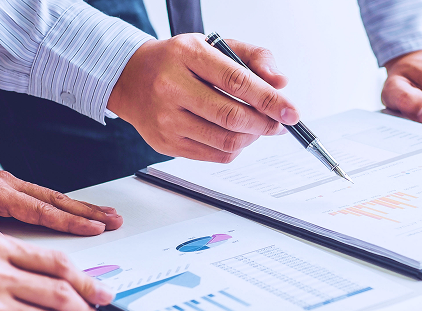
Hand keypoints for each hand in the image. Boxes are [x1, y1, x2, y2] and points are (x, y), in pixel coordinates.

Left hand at [0, 171, 121, 240]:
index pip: (38, 209)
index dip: (68, 220)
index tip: (92, 228)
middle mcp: (5, 183)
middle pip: (54, 200)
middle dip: (86, 211)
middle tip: (113, 219)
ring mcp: (10, 184)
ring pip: (53, 197)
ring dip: (82, 207)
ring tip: (108, 216)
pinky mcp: (10, 189)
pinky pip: (45, 198)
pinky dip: (67, 206)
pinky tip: (82, 212)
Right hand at [109, 34, 296, 162]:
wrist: (130, 78)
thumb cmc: (178, 61)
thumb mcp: (214, 44)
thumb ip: (253, 57)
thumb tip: (280, 84)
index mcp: (188, 55)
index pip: (237, 81)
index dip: (270, 100)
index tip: (291, 112)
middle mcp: (172, 87)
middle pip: (232, 116)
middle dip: (265, 124)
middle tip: (278, 123)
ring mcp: (166, 119)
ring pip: (225, 140)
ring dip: (252, 138)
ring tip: (257, 128)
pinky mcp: (165, 143)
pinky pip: (214, 155)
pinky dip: (235, 148)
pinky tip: (236, 136)